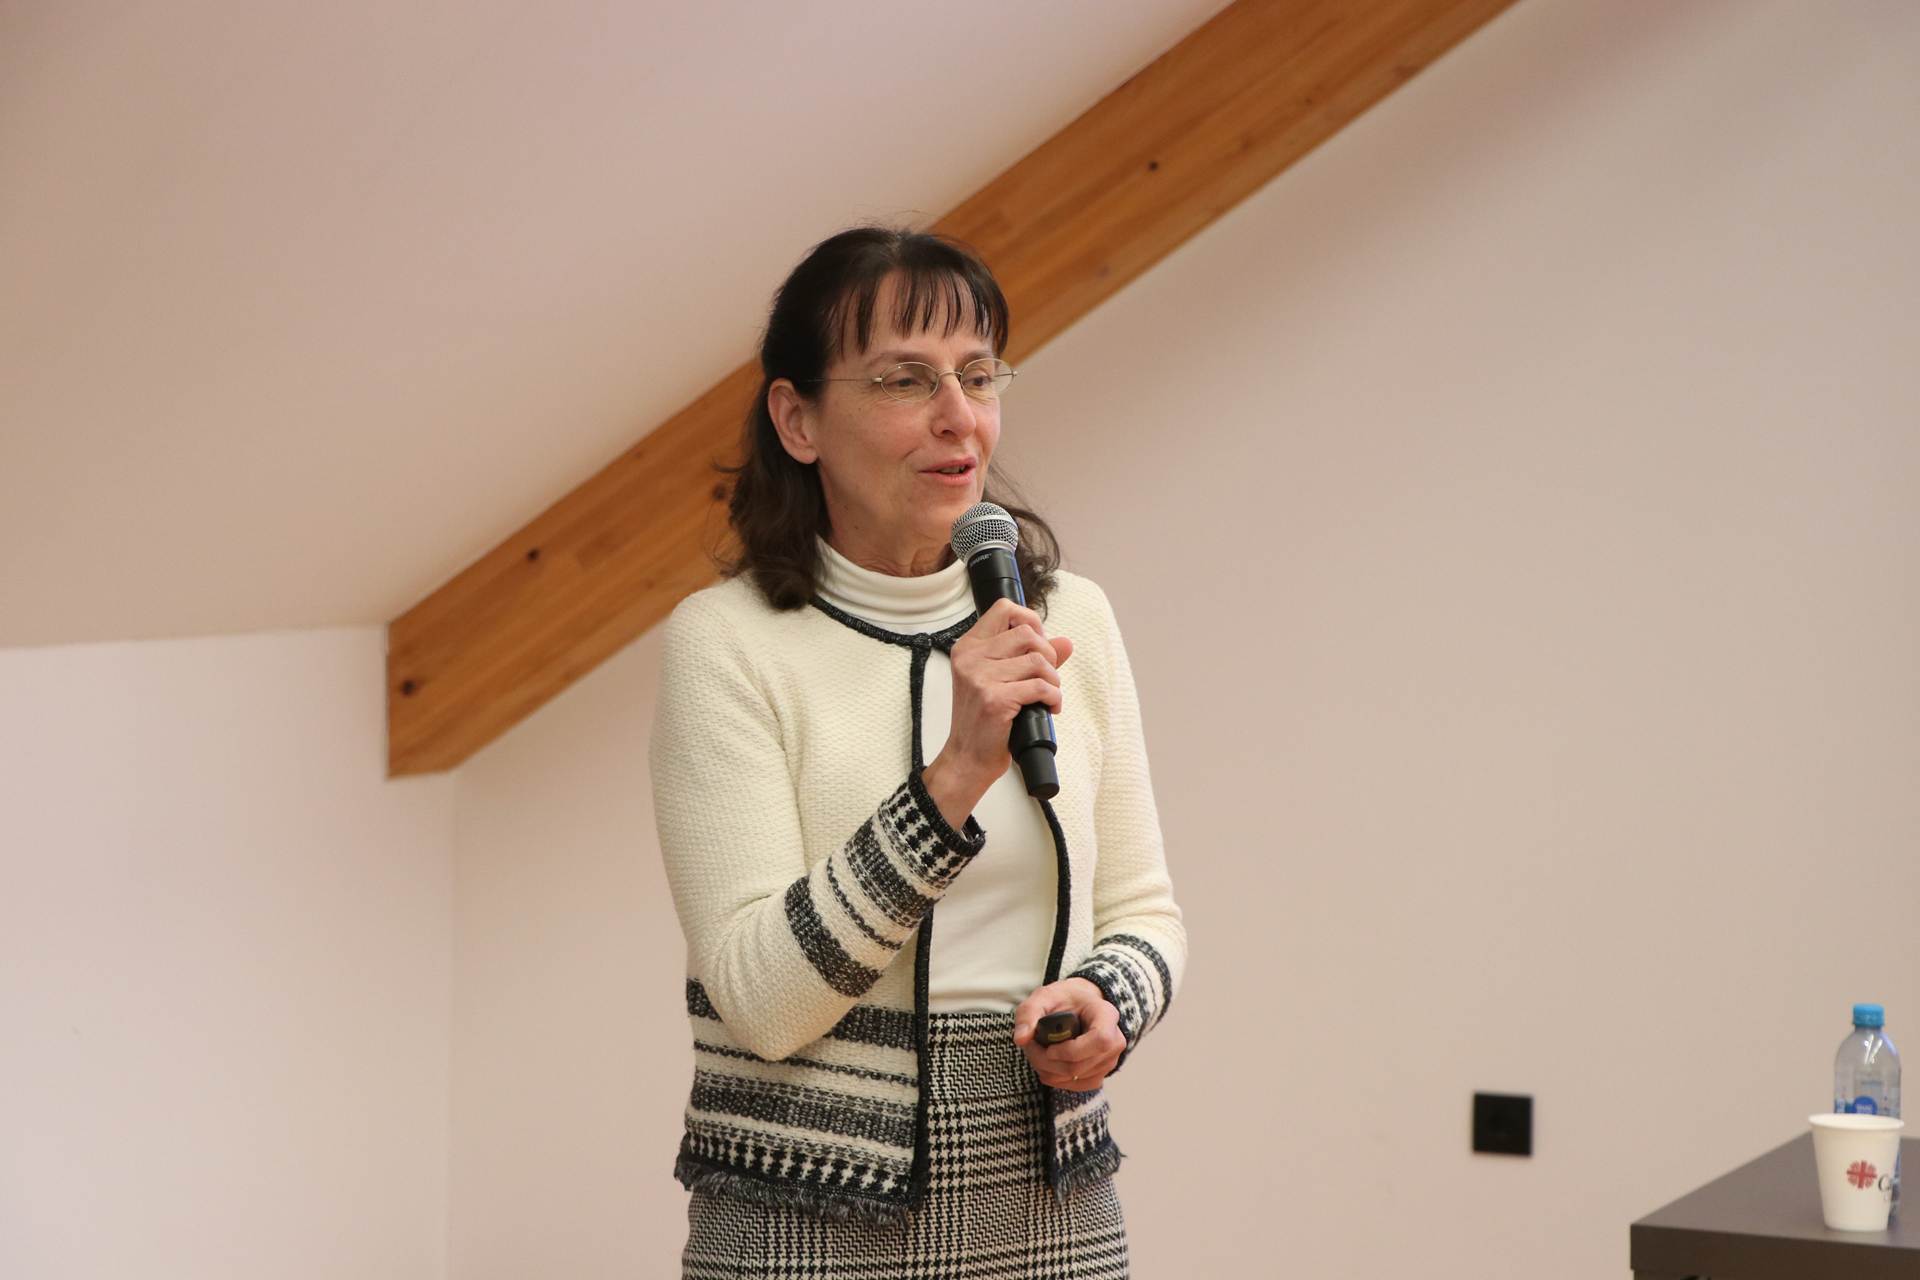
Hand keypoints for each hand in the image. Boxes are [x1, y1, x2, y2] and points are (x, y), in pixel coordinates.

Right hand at [923, 599, 1072, 826]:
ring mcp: (980, 678)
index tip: (1038, 644)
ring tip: (1048, 695)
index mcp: (968, 647)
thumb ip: (1031, 658)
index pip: (1004, 609)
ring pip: (1038, 660)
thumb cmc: (982, 720)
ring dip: (1053, 680)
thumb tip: (1065, 642)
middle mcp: (970, 658)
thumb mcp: (999, 681)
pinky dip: (1054, 697)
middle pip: (1027, 633)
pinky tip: (1049, 708)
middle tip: (1047, 676)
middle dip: (1048, 654)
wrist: (967, 758)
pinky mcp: (994, 699)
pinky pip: (1040, 686)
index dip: (1030, 620)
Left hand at [1012, 977, 1122, 1091]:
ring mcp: (1110, 1060)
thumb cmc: (1064, 999)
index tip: (1049, 1047)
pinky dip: (1056, 1079)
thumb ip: (1029, 1014)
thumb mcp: (1044, 997)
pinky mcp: (1101, 1073)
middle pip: (1082, 1065)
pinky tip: (1047, 1064)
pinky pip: (1078, 1086)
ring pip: (1078, 1078)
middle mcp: (1115, 1040)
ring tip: (1037, 1052)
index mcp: (1106, 1015)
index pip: (1100, 1040)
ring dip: (1049, 1071)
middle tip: (1031, 1048)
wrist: (1079, 1006)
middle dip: (1049, 1063)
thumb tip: (1021, 1039)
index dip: (1071, 1050)